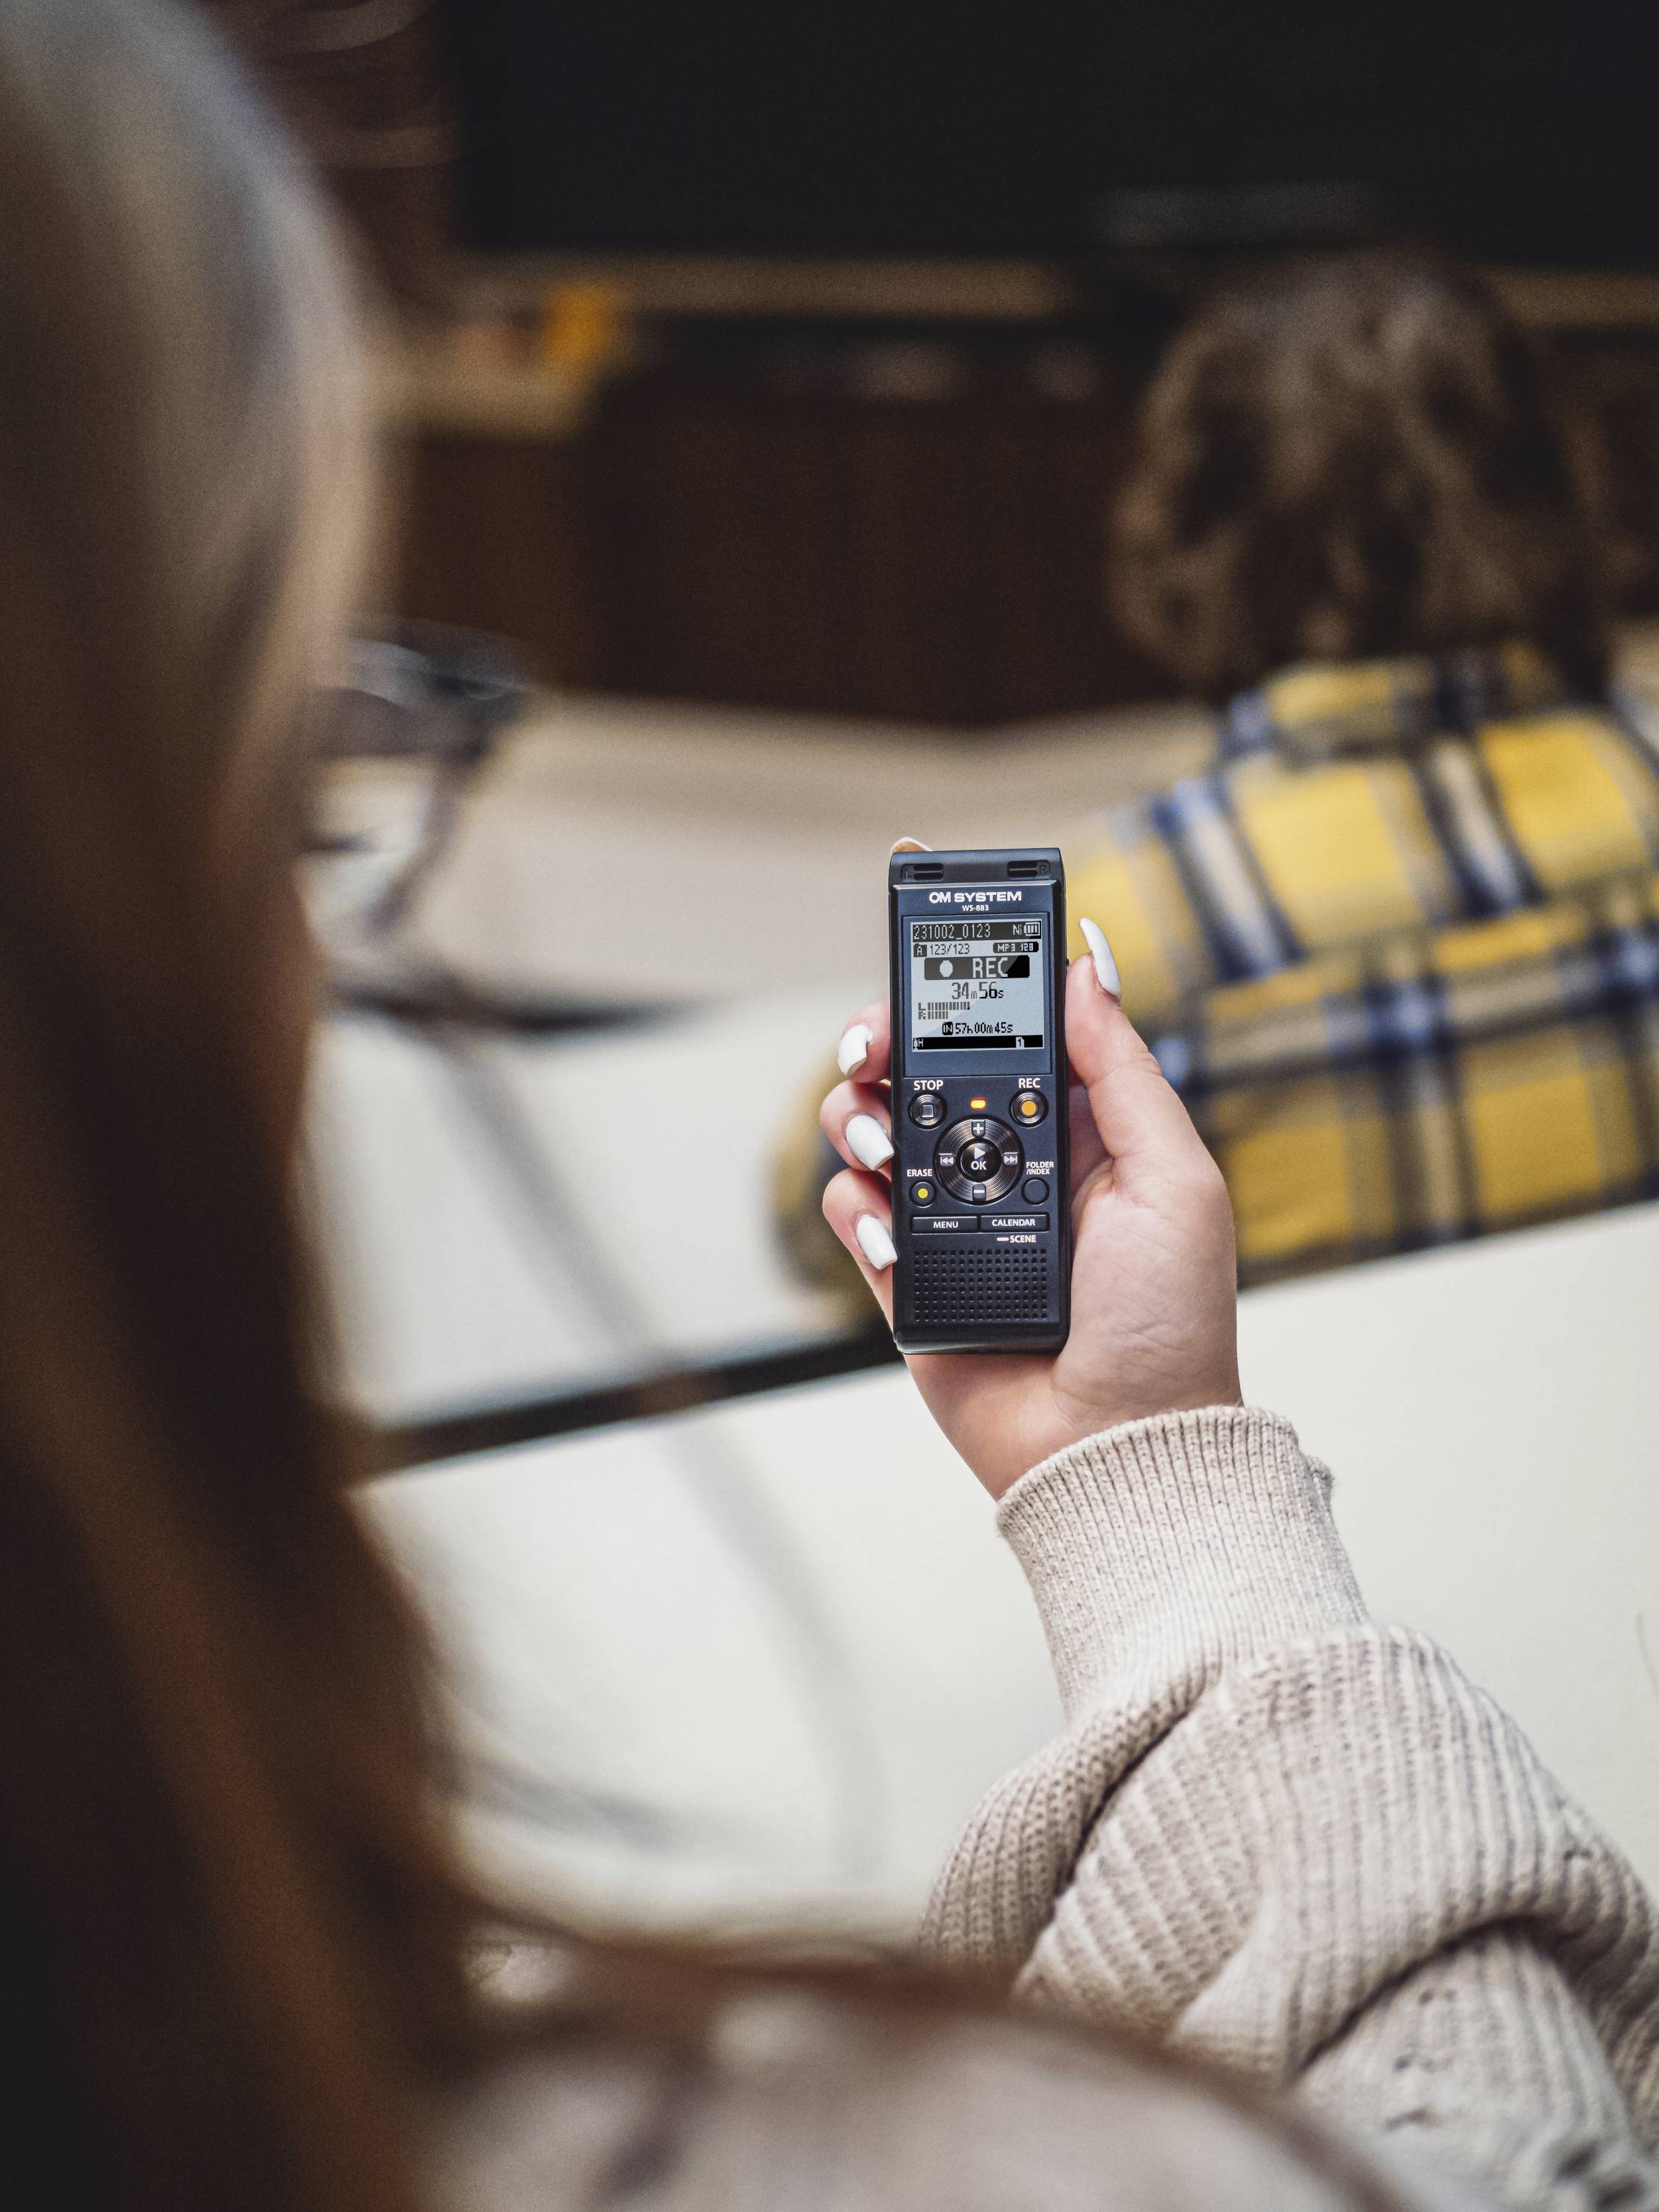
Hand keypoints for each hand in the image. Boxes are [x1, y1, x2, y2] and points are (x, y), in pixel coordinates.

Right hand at [821, 933, 1240, 1499]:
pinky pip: (853, 1213)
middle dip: (884, 1042)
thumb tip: (1089, 966)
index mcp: (1076, 1129)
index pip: (1004, 1033)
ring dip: (859, 1119)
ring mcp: (950, 1218)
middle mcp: (1006, 1163)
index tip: (930, 957)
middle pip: (918, 1067)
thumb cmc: (1167, 1326)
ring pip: (869, 1129)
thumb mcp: (1172, 1178)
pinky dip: (855, 1207)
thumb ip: (1121, 1069)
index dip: (963, 991)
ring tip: (888, 1147)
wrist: (1115, 1446)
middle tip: (874, 1047)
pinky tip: (889, 1230)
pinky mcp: (906, 1277)